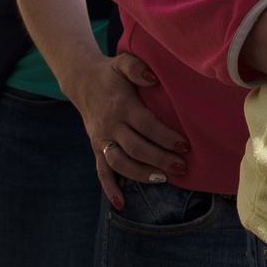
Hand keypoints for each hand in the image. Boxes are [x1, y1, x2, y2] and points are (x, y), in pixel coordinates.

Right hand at [64, 50, 187, 208]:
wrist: (82, 81)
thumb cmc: (111, 74)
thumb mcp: (123, 62)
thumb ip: (137, 67)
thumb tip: (154, 78)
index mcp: (122, 106)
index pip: (146, 125)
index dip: (165, 137)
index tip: (185, 145)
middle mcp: (111, 125)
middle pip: (136, 148)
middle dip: (160, 159)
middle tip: (182, 166)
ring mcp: (102, 139)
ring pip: (120, 163)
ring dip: (142, 174)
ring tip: (164, 179)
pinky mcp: (96, 148)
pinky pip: (101, 172)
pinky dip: (109, 189)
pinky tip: (121, 204)